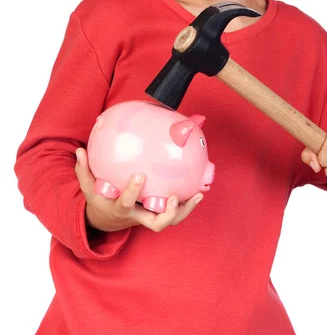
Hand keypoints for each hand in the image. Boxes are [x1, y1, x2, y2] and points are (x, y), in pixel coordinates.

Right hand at [75, 148, 203, 232]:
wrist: (105, 221)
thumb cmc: (99, 200)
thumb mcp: (89, 187)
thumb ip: (84, 169)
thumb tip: (79, 150)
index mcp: (120, 209)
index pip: (126, 203)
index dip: (133, 191)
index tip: (140, 175)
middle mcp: (137, 217)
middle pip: (155, 224)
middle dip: (166, 213)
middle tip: (173, 197)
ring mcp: (148, 217)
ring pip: (170, 221)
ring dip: (184, 211)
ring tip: (197, 195)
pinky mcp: (157, 215)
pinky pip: (175, 215)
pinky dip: (187, 206)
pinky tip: (198, 192)